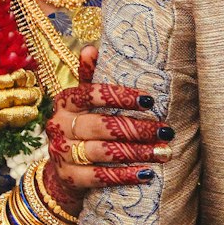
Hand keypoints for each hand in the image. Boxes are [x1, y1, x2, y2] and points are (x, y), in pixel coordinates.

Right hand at [45, 45, 172, 201]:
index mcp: (64, 101)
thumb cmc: (82, 128)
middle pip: (101, 125)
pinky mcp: (68, 177)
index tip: (150, 101)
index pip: (92, 94)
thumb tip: (91, 48)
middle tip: (165, 131)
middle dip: (137, 129)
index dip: (121, 97)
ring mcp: (61, 152)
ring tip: (162, 152)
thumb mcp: (84, 102)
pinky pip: (98, 176)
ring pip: (102, 151)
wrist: (63, 170)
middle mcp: (58, 125)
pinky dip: (123, 175)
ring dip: (136, 152)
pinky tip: (146, 174)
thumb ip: (90, 77)